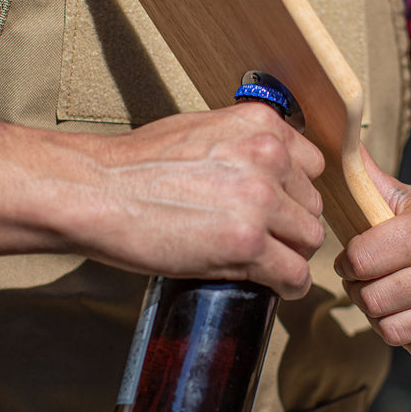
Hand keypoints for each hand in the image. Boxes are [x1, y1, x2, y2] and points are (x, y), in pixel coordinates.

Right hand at [78, 102, 325, 298]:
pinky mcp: (247, 244)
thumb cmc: (136, 164)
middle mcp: (269, 157)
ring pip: (309, 240)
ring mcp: (260, 201)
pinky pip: (294, 275)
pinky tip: (272, 285)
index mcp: (261, 125)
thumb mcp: (203, 129)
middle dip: (290, 225)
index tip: (278, 207)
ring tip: (263, 262)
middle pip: (312, 206)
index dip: (294, 191)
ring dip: (289, 255)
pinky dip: (288, 285)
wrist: (97, 191)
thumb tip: (269, 170)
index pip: (313, 165)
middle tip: (262, 239)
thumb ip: (244, 143)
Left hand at [334, 149, 410, 365]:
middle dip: (364, 295)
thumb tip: (337, 138)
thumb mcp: (403, 196)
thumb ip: (365, 177)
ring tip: (399, 303)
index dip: (348, 264)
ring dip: (388, 322)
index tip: (355, 262)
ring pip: (397, 333)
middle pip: (375, 301)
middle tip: (375, 286)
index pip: (361, 260)